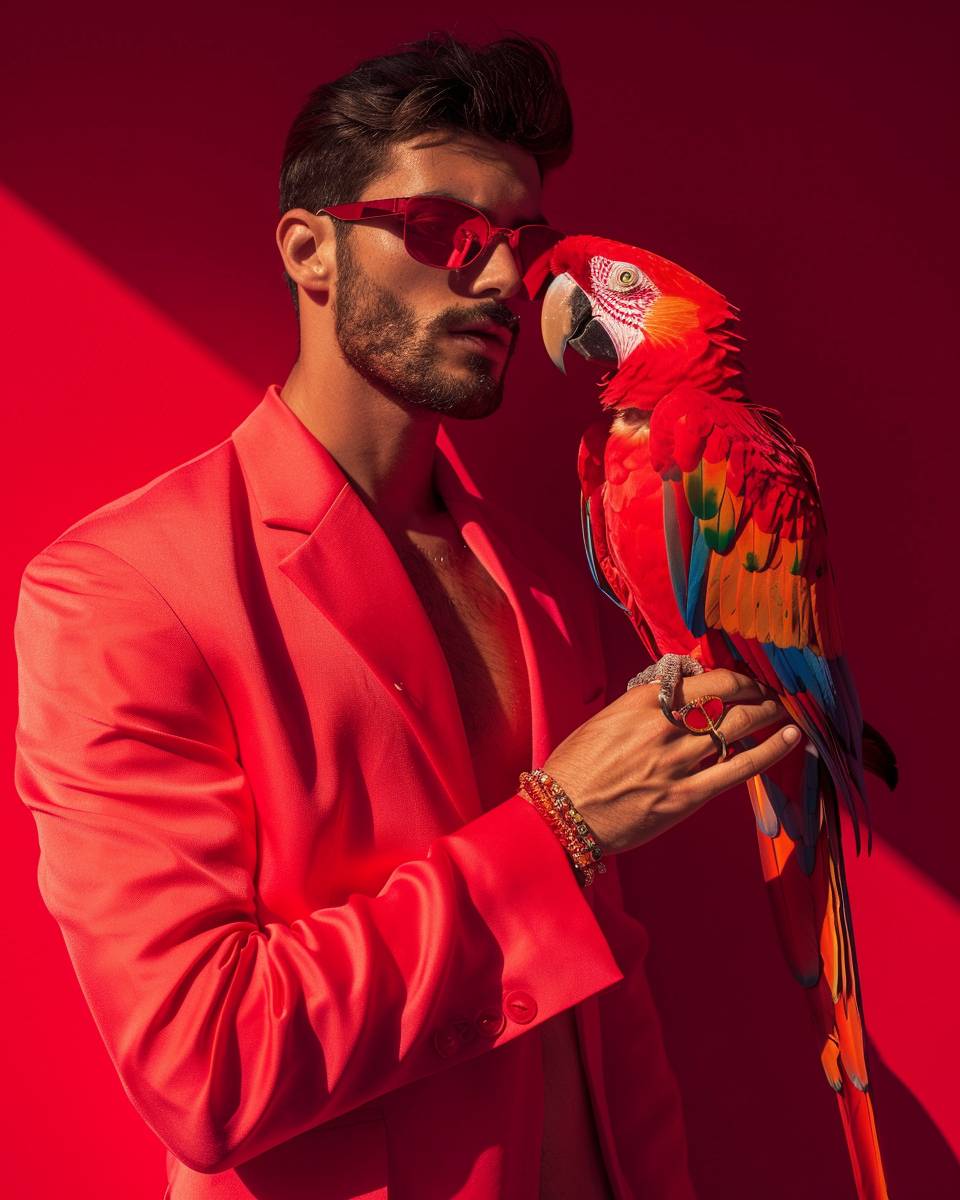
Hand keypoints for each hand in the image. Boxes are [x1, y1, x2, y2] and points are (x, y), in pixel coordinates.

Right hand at [541, 668, 800, 855]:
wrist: (562, 815)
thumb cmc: (578, 767)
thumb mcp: (606, 721)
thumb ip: (646, 703)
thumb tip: (684, 684)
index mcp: (640, 704)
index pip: (705, 679)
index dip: (735, 677)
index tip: (745, 680)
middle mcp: (661, 727)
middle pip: (727, 699)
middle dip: (757, 693)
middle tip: (772, 693)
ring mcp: (675, 763)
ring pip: (737, 728)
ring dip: (768, 714)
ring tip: (785, 710)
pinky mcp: (685, 797)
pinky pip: (738, 769)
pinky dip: (769, 751)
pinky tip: (790, 737)